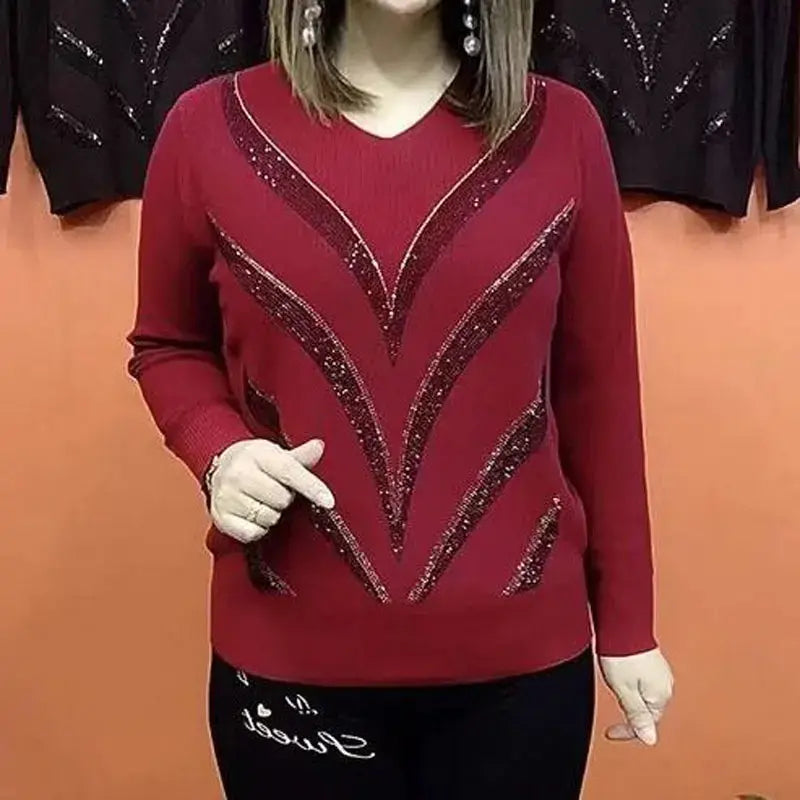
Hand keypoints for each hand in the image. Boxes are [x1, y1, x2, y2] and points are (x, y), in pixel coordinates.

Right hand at [208, 438, 334, 543]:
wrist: (218, 468)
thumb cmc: (254, 462)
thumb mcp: (276, 454)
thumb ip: (300, 456)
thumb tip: (318, 447)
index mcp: (256, 455)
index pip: (289, 472)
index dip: (312, 487)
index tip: (329, 501)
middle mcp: (238, 474)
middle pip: (281, 499)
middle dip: (285, 498)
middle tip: (275, 490)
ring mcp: (226, 497)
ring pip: (269, 518)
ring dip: (272, 514)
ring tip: (263, 501)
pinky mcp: (221, 518)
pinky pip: (253, 533)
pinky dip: (258, 529)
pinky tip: (253, 515)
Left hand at [600, 648, 673, 746]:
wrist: (623, 624)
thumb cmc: (622, 654)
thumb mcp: (625, 690)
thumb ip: (637, 715)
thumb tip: (650, 739)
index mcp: (660, 696)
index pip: (646, 725)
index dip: (626, 731)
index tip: (611, 732)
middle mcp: (665, 685)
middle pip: (646, 710)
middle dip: (628, 709)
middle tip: (613, 693)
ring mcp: (661, 672)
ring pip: (644, 695)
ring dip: (629, 694)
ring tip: (614, 678)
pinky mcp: (654, 662)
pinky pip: (644, 680)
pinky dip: (632, 682)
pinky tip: (622, 671)